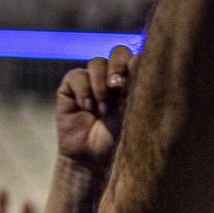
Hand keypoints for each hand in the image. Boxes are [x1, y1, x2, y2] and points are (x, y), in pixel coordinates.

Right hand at [54, 45, 134, 172]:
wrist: (94, 159)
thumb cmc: (121, 141)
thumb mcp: (135, 116)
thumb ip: (138, 90)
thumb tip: (142, 61)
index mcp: (135, 83)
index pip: (138, 59)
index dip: (138, 63)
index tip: (141, 79)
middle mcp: (114, 78)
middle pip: (118, 52)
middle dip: (118, 66)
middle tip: (118, 86)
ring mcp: (92, 81)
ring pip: (97, 63)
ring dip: (101, 84)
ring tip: (103, 110)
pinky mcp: (71, 87)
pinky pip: (76, 75)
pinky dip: (83, 90)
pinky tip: (88, 108)